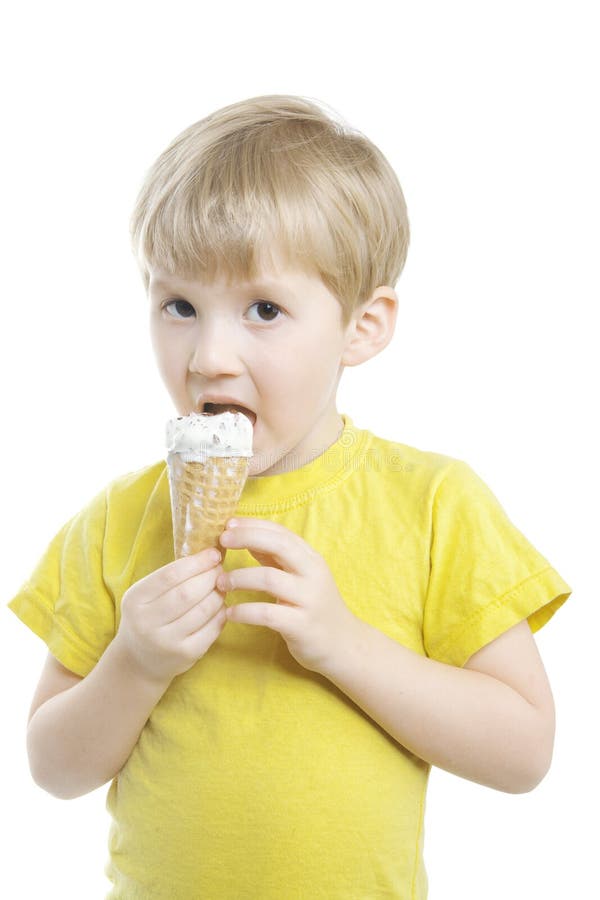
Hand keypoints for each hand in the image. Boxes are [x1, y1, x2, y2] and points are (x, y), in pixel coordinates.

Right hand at [115, 548, 226, 685]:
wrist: (138, 661)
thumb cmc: (147, 618)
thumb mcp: (145, 595)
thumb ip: (170, 577)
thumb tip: (208, 555)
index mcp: (135, 600)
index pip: (170, 575)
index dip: (197, 562)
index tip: (213, 554)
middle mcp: (147, 622)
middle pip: (188, 592)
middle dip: (210, 577)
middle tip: (220, 570)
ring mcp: (167, 641)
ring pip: (203, 609)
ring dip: (218, 594)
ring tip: (221, 587)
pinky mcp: (186, 654)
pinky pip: (212, 628)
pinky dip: (221, 613)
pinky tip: (220, 607)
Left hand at [217, 518, 356, 673]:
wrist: (344, 645)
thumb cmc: (315, 607)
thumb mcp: (299, 577)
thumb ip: (275, 557)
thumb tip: (245, 536)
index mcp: (311, 559)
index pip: (281, 532)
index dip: (253, 524)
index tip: (228, 523)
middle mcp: (312, 574)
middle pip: (279, 546)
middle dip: (247, 538)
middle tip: (222, 541)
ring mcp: (308, 600)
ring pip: (269, 578)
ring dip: (239, 578)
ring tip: (220, 583)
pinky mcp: (301, 626)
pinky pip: (267, 614)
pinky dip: (245, 611)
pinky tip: (230, 613)